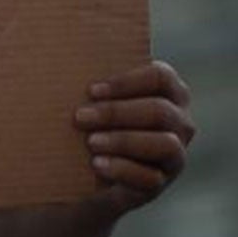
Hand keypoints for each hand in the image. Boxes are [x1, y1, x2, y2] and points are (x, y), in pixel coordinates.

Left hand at [72, 60, 194, 216]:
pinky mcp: (160, 184)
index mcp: (168, 92)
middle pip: (159, 111)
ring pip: (164, 145)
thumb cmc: (91, 117)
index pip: (161, 77)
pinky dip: (122, 169)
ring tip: (90, 142)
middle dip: (116, 113)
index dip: (127, 82)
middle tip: (80, 117)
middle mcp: (179, 123)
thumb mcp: (94, 96)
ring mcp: (174, 156)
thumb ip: (93, 80)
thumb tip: (58, 52)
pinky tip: (97, 163)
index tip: (91, 90)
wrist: (83, 168)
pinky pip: (151, 178)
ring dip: (123, 141)